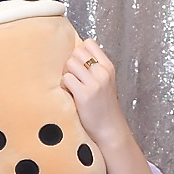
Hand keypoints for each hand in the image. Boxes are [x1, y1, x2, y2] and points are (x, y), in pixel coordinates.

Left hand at [62, 39, 127, 154]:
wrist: (110, 129)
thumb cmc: (103, 105)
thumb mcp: (105, 81)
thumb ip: (93, 67)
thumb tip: (71, 53)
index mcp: (108, 66)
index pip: (88, 43)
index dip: (78, 52)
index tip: (78, 65)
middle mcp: (102, 72)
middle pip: (76, 52)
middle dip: (70, 63)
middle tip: (72, 78)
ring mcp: (94, 83)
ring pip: (70, 63)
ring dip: (66, 74)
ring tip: (70, 86)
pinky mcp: (84, 94)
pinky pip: (66, 79)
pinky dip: (63, 86)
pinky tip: (69, 94)